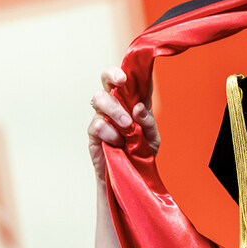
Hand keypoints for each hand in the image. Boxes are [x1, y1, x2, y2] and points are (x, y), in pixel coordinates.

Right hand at [88, 67, 160, 183]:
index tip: (129, 72)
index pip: (129, 80)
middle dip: (112, 76)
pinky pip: (98, 124)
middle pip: (106, 79)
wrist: (129, 176)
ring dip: (114, 109)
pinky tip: (118, 143)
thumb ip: (148, 123)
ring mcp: (103, 116)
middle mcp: (116, 104)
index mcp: (132, 102)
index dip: (127, 70)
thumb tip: (138, 108)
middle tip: (122, 82)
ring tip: (127, 126)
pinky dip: (110, 133)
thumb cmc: (141, 154)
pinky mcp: (94, 132)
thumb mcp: (152, 139)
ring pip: (99, 98)